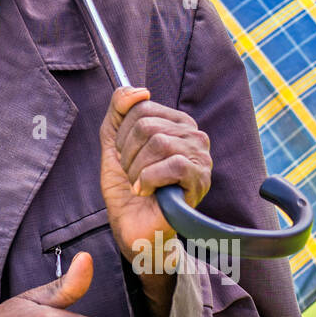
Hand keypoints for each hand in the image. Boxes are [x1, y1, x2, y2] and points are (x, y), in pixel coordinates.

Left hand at [99, 85, 211, 263]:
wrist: (133, 225)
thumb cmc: (128, 186)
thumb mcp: (114, 141)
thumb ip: (120, 109)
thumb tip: (138, 90)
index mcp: (176, 122)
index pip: (141, 107)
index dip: (122, 135)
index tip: (126, 156)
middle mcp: (193, 135)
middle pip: (147, 125)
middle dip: (128, 154)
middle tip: (133, 174)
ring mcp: (201, 156)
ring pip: (158, 143)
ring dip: (137, 169)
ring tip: (141, 184)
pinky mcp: (201, 178)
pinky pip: (171, 164)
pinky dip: (149, 180)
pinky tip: (148, 191)